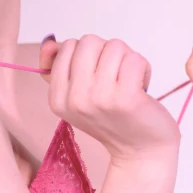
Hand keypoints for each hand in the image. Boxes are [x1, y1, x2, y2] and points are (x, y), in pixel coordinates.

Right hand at [39, 33, 178, 165]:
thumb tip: (49, 43)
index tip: (97, 78)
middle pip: (89, 41)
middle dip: (107, 53)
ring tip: (128, 83)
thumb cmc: (113, 118)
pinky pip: (135, 59)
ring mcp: (99, 99)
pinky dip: (144, 68)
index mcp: (57, 98)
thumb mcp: (78, 96)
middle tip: (115, 79)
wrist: (140, 152)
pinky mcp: (126, 98)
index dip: (89, 55)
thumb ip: (60, 67)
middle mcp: (74, 100)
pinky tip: (141, 88)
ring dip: (127, 60)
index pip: (68, 46)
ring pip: (115, 46)